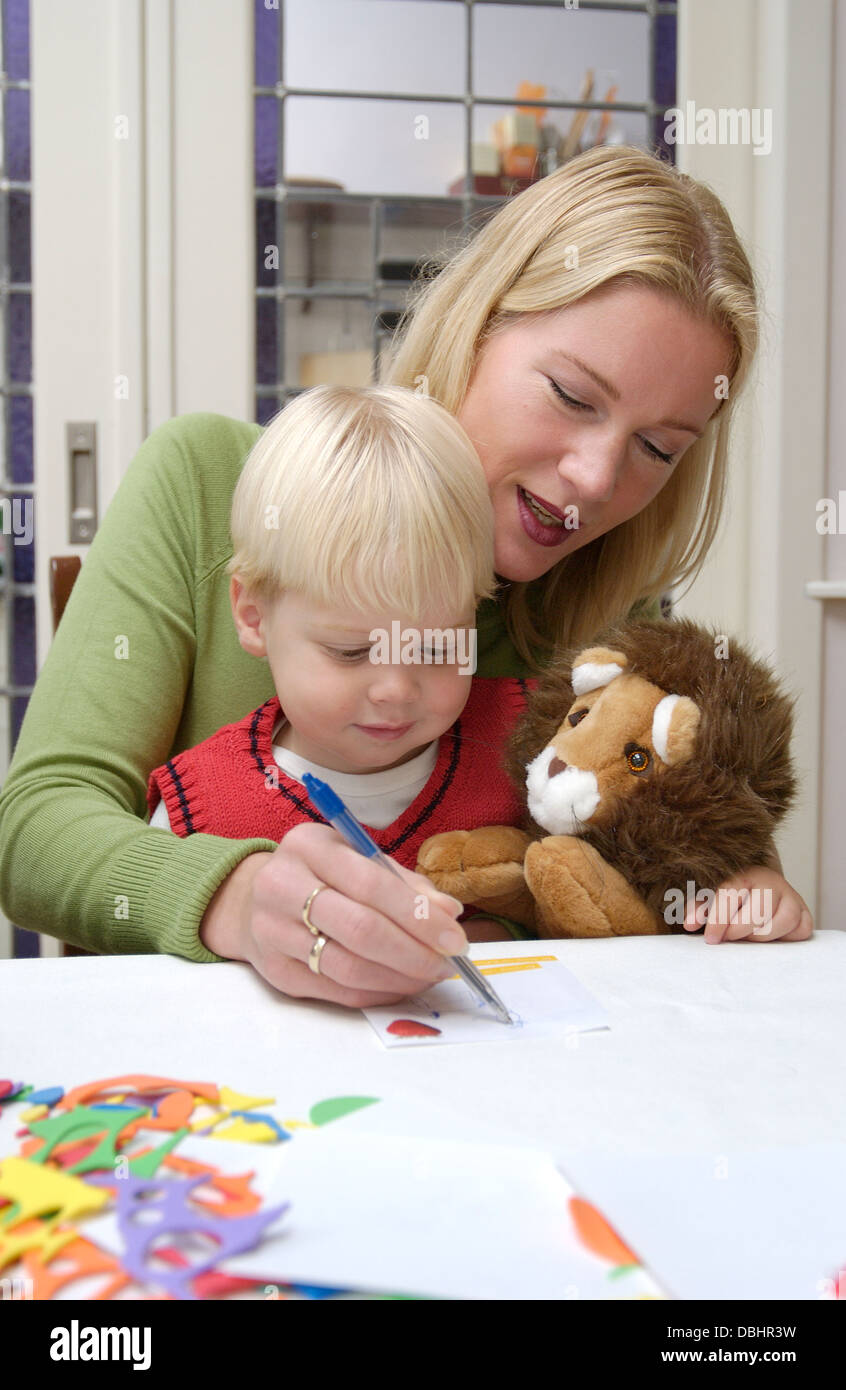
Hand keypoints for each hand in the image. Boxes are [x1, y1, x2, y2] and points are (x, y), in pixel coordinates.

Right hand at [200, 823, 467, 1006]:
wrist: (250, 899)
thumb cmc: (318, 874)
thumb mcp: (356, 858)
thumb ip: (403, 883)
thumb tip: (449, 912)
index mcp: (308, 846)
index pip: (371, 884)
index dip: (418, 916)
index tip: (454, 938)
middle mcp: (282, 886)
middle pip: (359, 929)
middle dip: (414, 952)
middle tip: (447, 964)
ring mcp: (272, 932)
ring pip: (347, 967)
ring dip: (399, 978)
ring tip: (429, 976)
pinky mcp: (274, 971)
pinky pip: (336, 990)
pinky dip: (377, 992)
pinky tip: (401, 985)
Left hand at [682, 865, 813, 941]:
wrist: (754, 884)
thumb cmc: (729, 893)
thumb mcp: (709, 896)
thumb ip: (698, 907)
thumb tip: (690, 924)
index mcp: (744, 872)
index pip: (732, 893)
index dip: (720, 919)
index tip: (711, 938)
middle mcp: (771, 881)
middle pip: (761, 909)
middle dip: (741, 929)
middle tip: (728, 938)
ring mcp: (790, 895)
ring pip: (786, 919)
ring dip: (764, 935)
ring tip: (747, 937)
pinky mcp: (804, 910)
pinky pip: (802, 928)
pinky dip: (788, 937)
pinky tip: (770, 936)